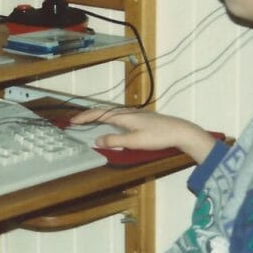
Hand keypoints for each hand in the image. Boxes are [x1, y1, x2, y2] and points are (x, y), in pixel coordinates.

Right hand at [70, 107, 217, 162]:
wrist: (179, 131)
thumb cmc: (158, 136)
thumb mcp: (135, 141)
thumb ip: (115, 141)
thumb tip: (97, 141)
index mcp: (124, 116)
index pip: (99, 113)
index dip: (85, 117)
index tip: (72, 121)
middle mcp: (127, 112)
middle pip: (104, 111)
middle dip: (88, 115)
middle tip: (76, 122)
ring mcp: (134, 115)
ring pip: (111, 113)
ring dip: (98, 116)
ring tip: (88, 121)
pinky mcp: (140, 119)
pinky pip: (118, 116)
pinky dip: (108, 119)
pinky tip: (110, 124)